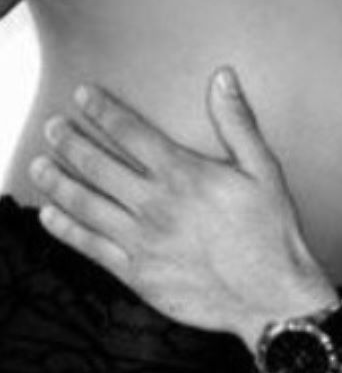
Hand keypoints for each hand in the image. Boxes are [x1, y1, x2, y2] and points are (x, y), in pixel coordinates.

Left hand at [29, 67, 337, 351]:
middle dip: (70, 141)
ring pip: (85, 204)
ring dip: (56, 181)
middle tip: (53, 127)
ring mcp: (142, 241)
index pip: (130, 133)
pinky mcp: (137, 274)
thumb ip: (237, 121)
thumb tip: (223, 78)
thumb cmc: (271, 230)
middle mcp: (156, 205)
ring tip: (39, 164)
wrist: (271, 294)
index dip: (102, 111)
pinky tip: (50, 215)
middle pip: (98, 165)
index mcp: (184, 175)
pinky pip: (89, 246)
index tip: (83, 97)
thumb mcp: (264, 169)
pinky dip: (64, 229)